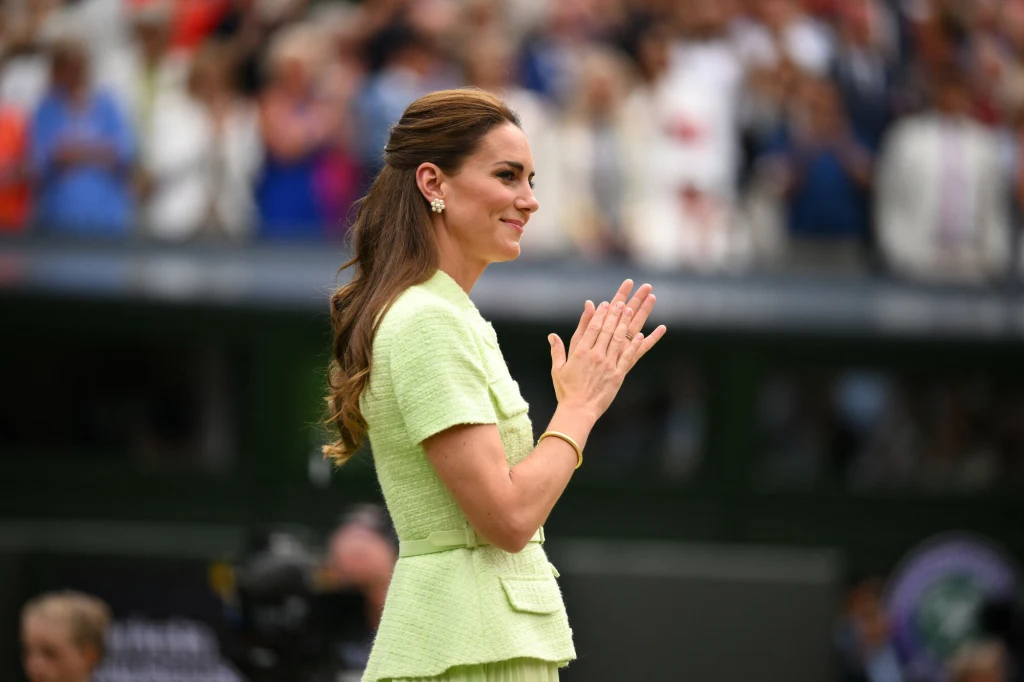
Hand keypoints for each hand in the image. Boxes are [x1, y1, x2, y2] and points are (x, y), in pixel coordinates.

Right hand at [548, 284, 666, 421]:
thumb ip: (557, 350)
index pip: (592, 328)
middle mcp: (595, 355)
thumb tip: (551, 335)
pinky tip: (641, 335)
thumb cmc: (566, 390)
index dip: (600, 314)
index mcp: (580, 352)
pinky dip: (635, 346)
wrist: (578, 410)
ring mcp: (608, 365)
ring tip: (631, 311)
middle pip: (607, 330)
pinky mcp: (617, 375)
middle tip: (622, 302)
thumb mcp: (558, 368)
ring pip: (618, 340)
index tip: (605, 304)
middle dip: (615, 314)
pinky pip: (628, 357)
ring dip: (625, 324)